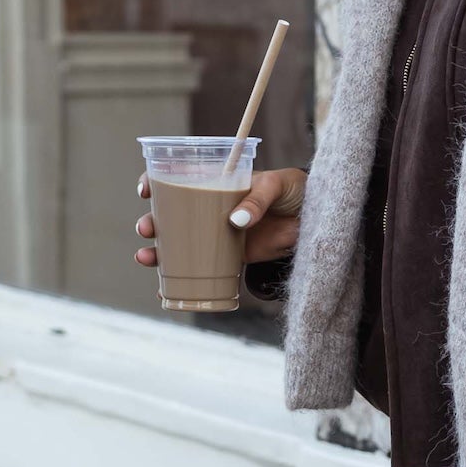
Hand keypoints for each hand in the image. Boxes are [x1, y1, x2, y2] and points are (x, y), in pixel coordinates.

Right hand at [135, 166, 306, 267]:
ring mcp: (219, 233)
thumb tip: (235, 221)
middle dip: (152, 222)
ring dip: (158, 251)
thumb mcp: (276, 186)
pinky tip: (165, 289)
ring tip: (147, 257)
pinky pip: (201, 267)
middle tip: (147, 229)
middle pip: (171, 214)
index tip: (147, 191)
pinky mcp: (232, 255)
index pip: (179, 177)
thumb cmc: (295, 191)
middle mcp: (212, 207)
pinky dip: (181, 279)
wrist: (318, 217)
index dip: (157, 182)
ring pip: (180, 243)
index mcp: (218, 182)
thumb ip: (257, 200)